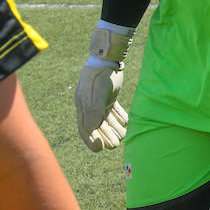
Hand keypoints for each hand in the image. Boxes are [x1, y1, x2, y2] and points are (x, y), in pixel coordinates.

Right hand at [75, 25, 132, 150]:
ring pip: (106, 119)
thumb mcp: (97, 95)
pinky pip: (113, 110)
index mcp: (83, 107)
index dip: (91, 140)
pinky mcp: (109, 95)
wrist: (107, 59)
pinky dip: (119, 117)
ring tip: (122, 137)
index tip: (100, 149)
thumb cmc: (100, 77)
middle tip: (114, 146)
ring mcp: (99, 100)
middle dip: (105, 136)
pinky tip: (127, 123)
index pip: (85, 129)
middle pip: (96, 126)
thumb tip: (91, 129)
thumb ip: (94, 111)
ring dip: (113, 128)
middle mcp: (89, 105)